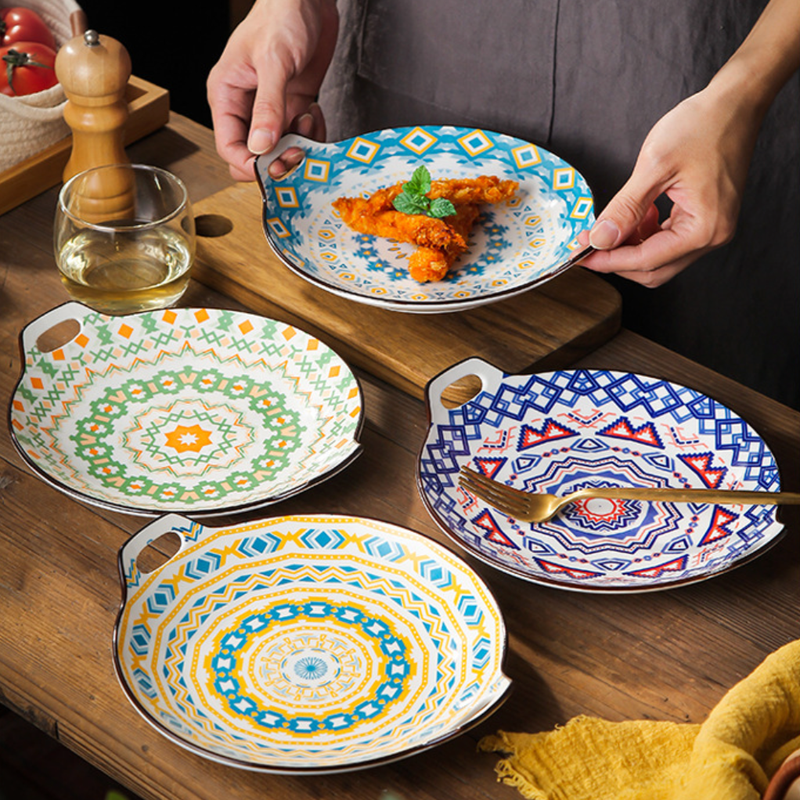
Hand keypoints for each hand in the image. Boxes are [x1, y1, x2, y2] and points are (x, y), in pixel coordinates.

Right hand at [207, 0, 338, 180]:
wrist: (308, 0)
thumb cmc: (282, 17)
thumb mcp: (273, 62)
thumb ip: (268, 107)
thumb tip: (260, 147)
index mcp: (227, 95)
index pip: (229, 146)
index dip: (249, 164)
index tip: (272, 169)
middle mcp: (246, 106)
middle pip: (254, 154)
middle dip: (276, 160)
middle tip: (297, 153)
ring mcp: (272, 109)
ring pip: (281, 149)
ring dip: (299, 146)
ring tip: (308, 119)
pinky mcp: (294, 106)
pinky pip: (301, 136)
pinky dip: (312, 134)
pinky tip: (315, 113)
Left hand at [580, 83, 763, 286]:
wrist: (734, 103)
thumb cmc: (703, 126)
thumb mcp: (654, 167)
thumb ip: (625, 208)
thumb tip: (600, 239)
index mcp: (705, 228)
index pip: (647, 261)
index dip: (608, 260)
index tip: (581, 253)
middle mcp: (712, 236)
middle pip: (654, 269)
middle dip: (618, 258)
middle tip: (589, 242)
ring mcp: (711, 230)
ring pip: (659, 257)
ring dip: (631, 246)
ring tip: (616, 219)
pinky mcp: (705, 220)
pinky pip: (668, 241)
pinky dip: (646, 234)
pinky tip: (640, 212)